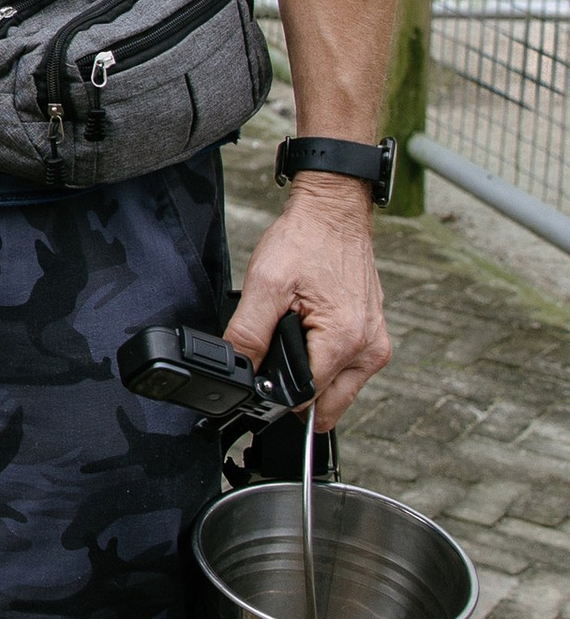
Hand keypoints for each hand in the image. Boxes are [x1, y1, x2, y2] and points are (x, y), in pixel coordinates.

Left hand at [224, 176, 390, 432]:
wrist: (333, 212)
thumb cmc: (306, 240)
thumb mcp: (264, 286)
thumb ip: (248, 335)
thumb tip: (241, 374)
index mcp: (345, 341)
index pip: (306, 398)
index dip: (276, 394)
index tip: (260, 378)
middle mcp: (369, 350)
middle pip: (327, 405)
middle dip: (297, 393)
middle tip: (275, 357)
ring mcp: (376, 344)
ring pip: (339, 392)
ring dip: (313, 379)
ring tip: (293, 341)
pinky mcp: (374, 336)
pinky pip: (348, 371)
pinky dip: (325, 364)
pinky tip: (309, 337)